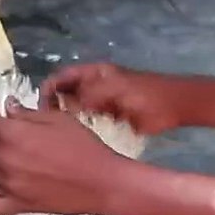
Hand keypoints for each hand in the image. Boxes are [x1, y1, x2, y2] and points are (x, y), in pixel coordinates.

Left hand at [0, 101, 127, 214]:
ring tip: (10, 159)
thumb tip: (7, 109)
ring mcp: (8, 185)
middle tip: (2, 135)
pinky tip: (7, 187)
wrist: (101, 182)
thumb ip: (27, 114)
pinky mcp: (18, 204)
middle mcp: (5, 159)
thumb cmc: (84, 148)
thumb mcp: (58, 119)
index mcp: (13, 134)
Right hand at [39, 63, 183, 135]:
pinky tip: (77, 141)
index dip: (48, 90)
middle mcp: (93, 86)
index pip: (61, 77)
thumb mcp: (113, 89)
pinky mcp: (109, 119)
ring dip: (67, 121)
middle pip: (64, 94)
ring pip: (75, 111)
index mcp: (93, 73)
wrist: (173, 107)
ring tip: (59, 137)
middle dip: (54, 108)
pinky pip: (89, 124)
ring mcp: (101, 103)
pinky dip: (81, 130)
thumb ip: (89, 95)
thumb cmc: (145, 93)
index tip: (41, 109)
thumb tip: (65, 105)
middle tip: (48, 128)